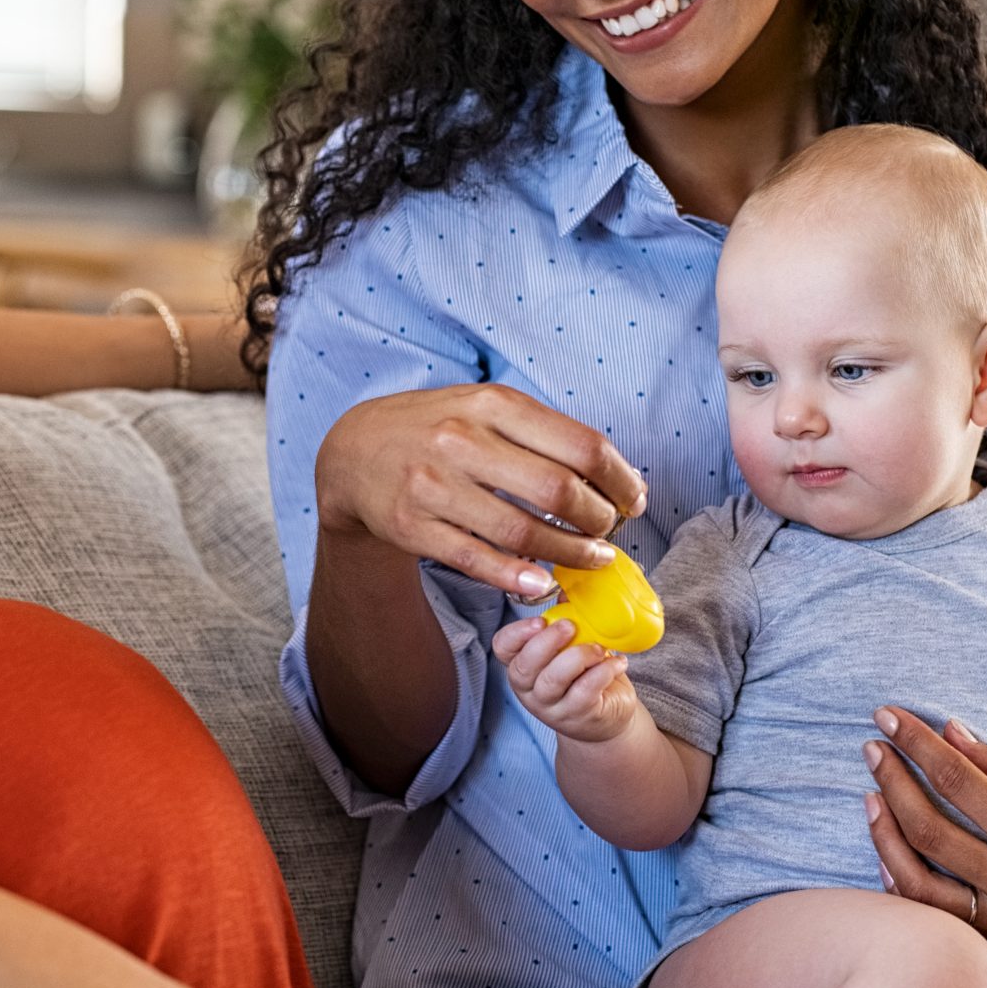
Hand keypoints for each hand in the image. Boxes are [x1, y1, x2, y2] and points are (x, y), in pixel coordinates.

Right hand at [317, 384, 647, 596]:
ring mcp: (434, 486)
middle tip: (609, 533)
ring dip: (570, 554)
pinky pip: (479, 560)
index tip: (633, 500)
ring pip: (524, 532)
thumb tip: (615, 474)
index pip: (582, 445)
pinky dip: (519, 578)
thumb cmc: (438, 430)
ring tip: (591, 560)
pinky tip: (542, 583)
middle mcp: (462, 440)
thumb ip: (544, 434)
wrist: (353, 452)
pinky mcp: (413, 527)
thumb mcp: (486, 409)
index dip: (620, 480)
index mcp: (492, 404)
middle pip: (559, 490)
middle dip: (599, 521)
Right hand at [494, 616, 639, 743]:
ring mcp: (552, 707)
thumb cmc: (585, 676)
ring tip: (598, 647)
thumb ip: (566, 617)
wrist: (607, 716)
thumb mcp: (571, 646)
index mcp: (523, 665)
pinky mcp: (578, 716)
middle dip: (547, 641)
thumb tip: (569, 586)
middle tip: (571, 625)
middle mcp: (530, 689)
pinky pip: (585, 692)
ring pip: (553, 680)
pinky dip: (603, 672)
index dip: (516, 633)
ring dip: (578, 656)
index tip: (539, 620)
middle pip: (524, 666)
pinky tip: (617, 662)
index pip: (502, 648)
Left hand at [861, 707, 986, 965]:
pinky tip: (890, 851)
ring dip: (884, 835)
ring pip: (917, 882)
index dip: (917, 744)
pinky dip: (903, 883)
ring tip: (871, 796)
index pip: (958, 781)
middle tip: (872, 747)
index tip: (888, 716)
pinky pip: (936, 918)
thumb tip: (951, 733)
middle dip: (891, 780)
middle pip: (928, 828)